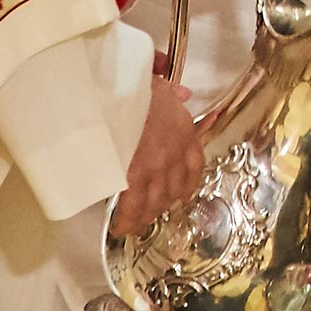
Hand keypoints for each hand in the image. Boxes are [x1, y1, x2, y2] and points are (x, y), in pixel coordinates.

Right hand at [112, 70, 207, 236]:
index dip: (187, 183)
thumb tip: (184, 94)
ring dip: (149, 212)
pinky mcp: (134, 175)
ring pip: (157, 200)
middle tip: (153, 208)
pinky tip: (122, 226)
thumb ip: (173, 93)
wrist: (116, 89)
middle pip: (175, 189)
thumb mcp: (159, 83)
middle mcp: (175, 153)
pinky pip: (133, 205)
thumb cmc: (134, 83)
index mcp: (184, 131)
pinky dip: (129, 219)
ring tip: (138, 220)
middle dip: (165, 201)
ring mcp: (156, 167)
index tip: (181, 191)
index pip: (194, 166)